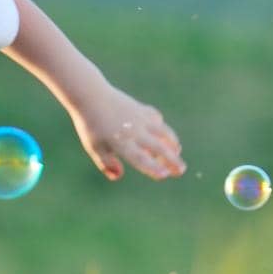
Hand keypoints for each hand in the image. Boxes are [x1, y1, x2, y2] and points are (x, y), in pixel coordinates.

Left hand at [70, 84, 184, 181]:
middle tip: (182, 170)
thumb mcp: (94, 147)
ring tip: (178, 152)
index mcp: (120, 143)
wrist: (92, 96)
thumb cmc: (90, 125)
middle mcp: (134, 131)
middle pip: (158, 148)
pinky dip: (163, 128)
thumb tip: (118, 177)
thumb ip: (106, 163)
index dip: (153, 167)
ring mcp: (140, 119)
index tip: (165, 174)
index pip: (140, 158)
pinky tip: (165, 134)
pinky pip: (157, 119)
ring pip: (162, 132)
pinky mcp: (142, 109)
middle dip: (172, 160)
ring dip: (173, 143)